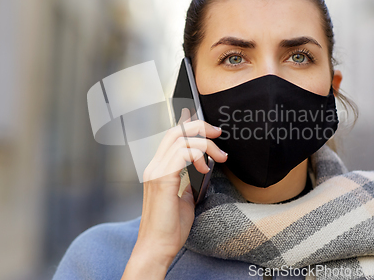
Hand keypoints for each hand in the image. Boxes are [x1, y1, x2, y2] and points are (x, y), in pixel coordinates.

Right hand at [122, 108, 226, 278]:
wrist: (157, 247)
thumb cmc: (170, 228)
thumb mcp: (184, 199)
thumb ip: (189, 182)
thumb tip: (203, 169)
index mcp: (158, 169)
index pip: (172, 137)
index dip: (190, 126)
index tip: (210, 129)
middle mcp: (154, 166)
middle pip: (175, 132)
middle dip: (200, 127)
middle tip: (218, 134)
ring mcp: (156, 171)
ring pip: (180, 139)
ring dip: (204, 144)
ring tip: (219, 156)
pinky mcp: (162, 179)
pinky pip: (180, 154)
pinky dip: (197, 155)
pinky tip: (206, 168)